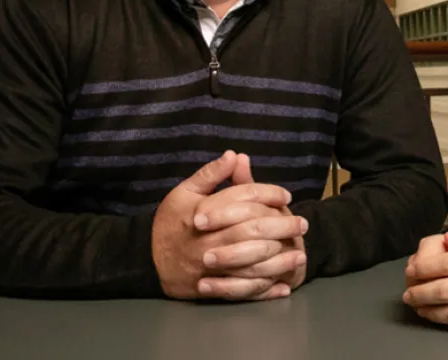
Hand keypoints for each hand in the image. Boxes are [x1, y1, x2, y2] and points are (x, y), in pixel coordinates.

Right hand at [151, 151, 293, 300]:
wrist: (143, 259)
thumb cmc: (169, 222)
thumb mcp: (184, 192)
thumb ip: (210, 175)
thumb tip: (235, 154)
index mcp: (201, 214)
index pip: (241, 200)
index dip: (267, 194)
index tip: (286, 196)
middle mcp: (206, 242)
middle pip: (250, 232)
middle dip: (281, 227)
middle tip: (303, 224)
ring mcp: (208, 269)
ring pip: (249, 265)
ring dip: (278, 260)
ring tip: (300, 253)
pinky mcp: (209, 290)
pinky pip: (241, 292)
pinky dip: (263, 291)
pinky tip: (283, 285)